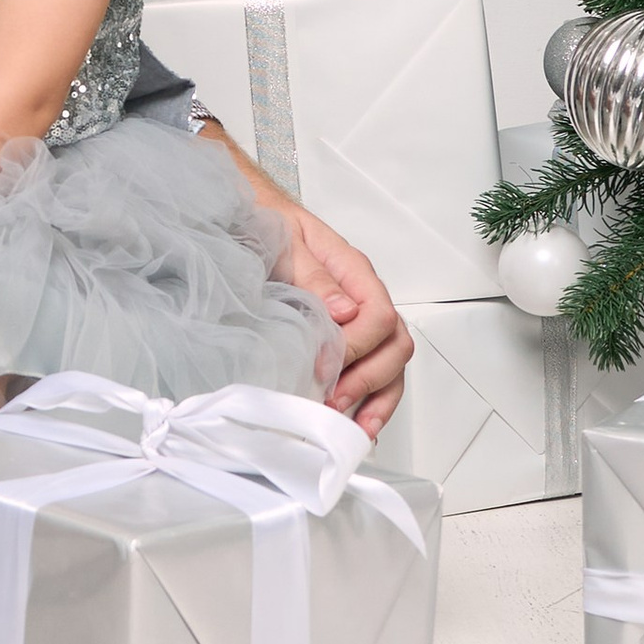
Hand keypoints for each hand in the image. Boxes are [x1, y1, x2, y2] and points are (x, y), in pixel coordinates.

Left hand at [282, 203, 412, 436]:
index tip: (324, 366)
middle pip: (395, 342)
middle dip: (370, 379)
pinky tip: (359, 421)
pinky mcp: (347, 335)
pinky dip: (372, 399)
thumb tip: (344, 311)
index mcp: (352, 269)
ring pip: (392, 360)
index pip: (379, 314)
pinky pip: (375, 368)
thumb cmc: (266, 223)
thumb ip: (312, 275)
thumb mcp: (284, 241)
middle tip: (334, 402)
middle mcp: (362, 294)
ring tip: (355, 428)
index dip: (358, 345)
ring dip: (378, 397)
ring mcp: (358, 316)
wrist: (248, 215)